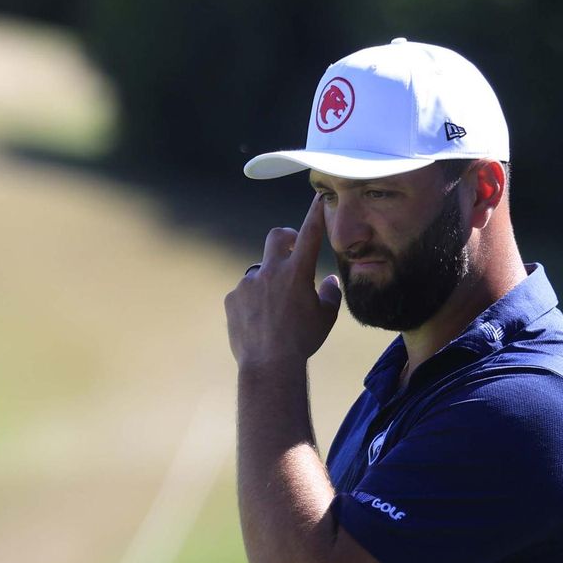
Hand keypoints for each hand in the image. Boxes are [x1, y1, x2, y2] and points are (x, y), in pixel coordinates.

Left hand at [225, 195, 342, 367]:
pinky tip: (259, 322)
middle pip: (277, 236)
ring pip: (261, 271)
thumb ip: (330, 292)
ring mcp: (248, 284)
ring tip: (275, 310)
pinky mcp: (233, 298)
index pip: (310, 234)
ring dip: (269, 281)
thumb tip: (328, 280)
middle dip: (287, 237)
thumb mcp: (326, 318)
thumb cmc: (303, 341)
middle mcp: (271, 271)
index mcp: (297, 273)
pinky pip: (245, 293)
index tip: (317, 197)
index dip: (315, 213)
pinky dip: (253, 302)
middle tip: (293, 248)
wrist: (269, 364)